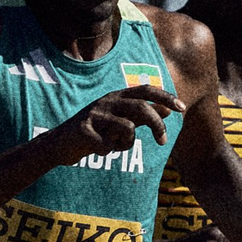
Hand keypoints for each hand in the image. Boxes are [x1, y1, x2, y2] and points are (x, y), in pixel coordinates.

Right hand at [50, 84, 178, 162]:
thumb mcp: (120, 121)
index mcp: (116, 96)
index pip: (145, 90)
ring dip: (128, 143)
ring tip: (118, 146)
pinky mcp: (83, 130)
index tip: (182, 109)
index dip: (165, 97)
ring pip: (127, 128)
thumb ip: (142, 115)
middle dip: (157, 126)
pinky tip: (100, 150)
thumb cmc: (94, 131)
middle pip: (141, 108)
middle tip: (162, 142)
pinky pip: (108, 145)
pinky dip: (109, 151)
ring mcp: (93, 115)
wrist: (59, 144)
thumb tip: (167, 110)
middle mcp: (106, 101)